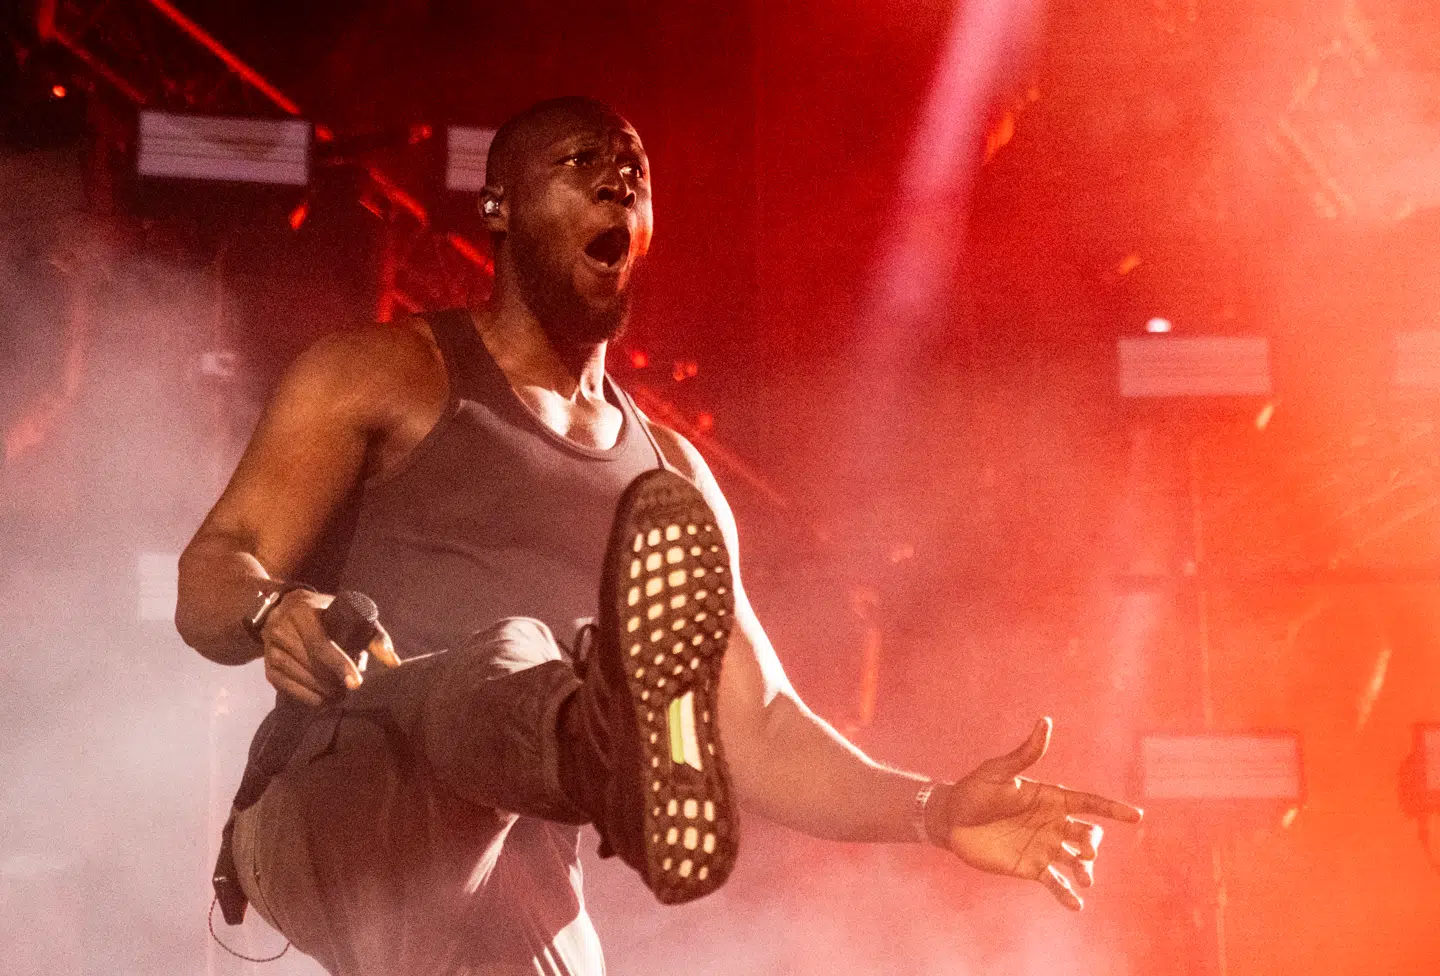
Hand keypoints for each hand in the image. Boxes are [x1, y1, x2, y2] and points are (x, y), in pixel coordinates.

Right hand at [260, 589, 399, 705]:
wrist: (282, 608)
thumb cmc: (324, 612)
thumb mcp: (349, 613)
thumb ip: (374, 635)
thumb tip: (393, 663)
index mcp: (303, 612)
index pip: (320, 643)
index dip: (339, 664)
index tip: (356, 683)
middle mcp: (282, 628)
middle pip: (310, 663)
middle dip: (332, 681)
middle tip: (350, 690)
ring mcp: (271, 648)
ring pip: (297, 676)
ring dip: (320, 691)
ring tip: (338, 695)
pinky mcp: (267, 664)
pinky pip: (285, 685)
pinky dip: (304, 696)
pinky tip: (320, 700)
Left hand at [937, 717, 1141, 909]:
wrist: (950, 819)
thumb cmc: (975, 790)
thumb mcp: (999, 771)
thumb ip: (1026, 753)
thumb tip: (1045, 721)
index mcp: (1052, 798)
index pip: (1089, 803)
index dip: (1113, 809)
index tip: (1136, 816)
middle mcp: (1054, 823)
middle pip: (1087, 834)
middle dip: (1092, 843)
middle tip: (1085, 852)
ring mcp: (1044, 847)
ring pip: (1075, 861)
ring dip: (1085, 871)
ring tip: (1085, 881)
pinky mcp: (1031, 868)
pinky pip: (1055, 883)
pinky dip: (1067, 895)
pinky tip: (1075, 905)